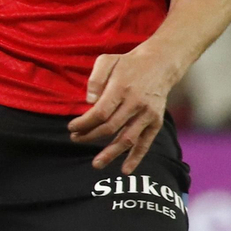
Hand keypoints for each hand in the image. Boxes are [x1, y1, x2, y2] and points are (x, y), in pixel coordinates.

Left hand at [67, 46, 180, 173]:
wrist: (159, 64)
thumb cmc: (127, 63)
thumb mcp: (107, 60)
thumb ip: (95, 79)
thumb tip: (89, 102)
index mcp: (121, 87)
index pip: (100, 112)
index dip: (84, 123)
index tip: (72, 128)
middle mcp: (136, 103)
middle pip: (111, 127)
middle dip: (90, 136)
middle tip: (76, 139)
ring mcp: (147, 114)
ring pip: (127, 139)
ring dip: (110, 153)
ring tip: (95, 164)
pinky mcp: (156, 122)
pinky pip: (145, 143)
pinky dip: (136, 158)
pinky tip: (124, 170)